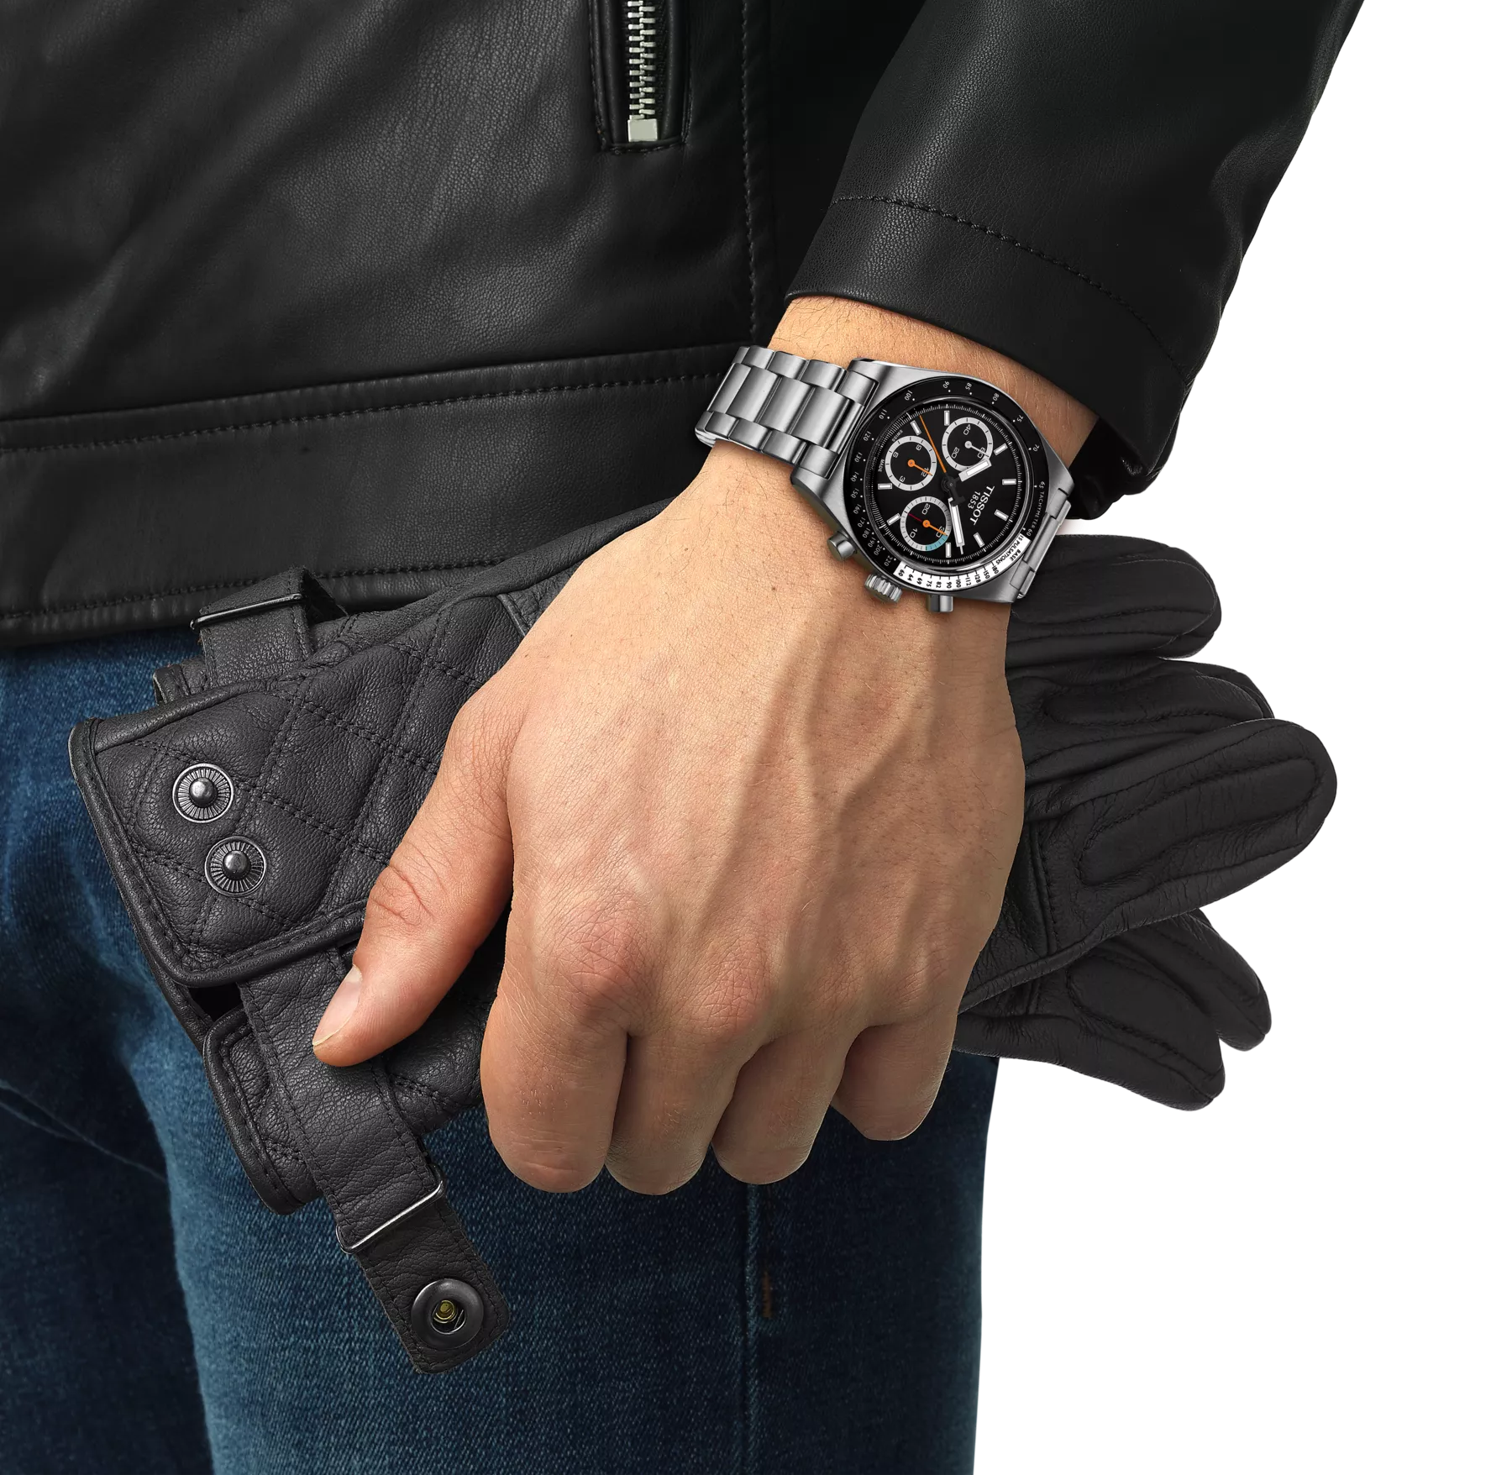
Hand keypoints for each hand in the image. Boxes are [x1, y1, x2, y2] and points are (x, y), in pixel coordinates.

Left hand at [312, 300, 1092, 1193]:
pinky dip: (853, 1079)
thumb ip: (429, 903)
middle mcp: (714, 993)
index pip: (545, 1142)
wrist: (845, 552)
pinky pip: (888, 1105)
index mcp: (590, 944)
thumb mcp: (508, 738)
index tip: (559, 1059)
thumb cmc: (674, 626)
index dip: (538, 1109)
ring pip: (768, 1148)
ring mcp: (834, 985)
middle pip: (654, 1155)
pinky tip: (829, 1003)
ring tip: (739, 1004)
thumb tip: (354, 1033)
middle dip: (633, 1100)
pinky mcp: (931, 959)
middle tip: (649, 1006)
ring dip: (739, 1100)